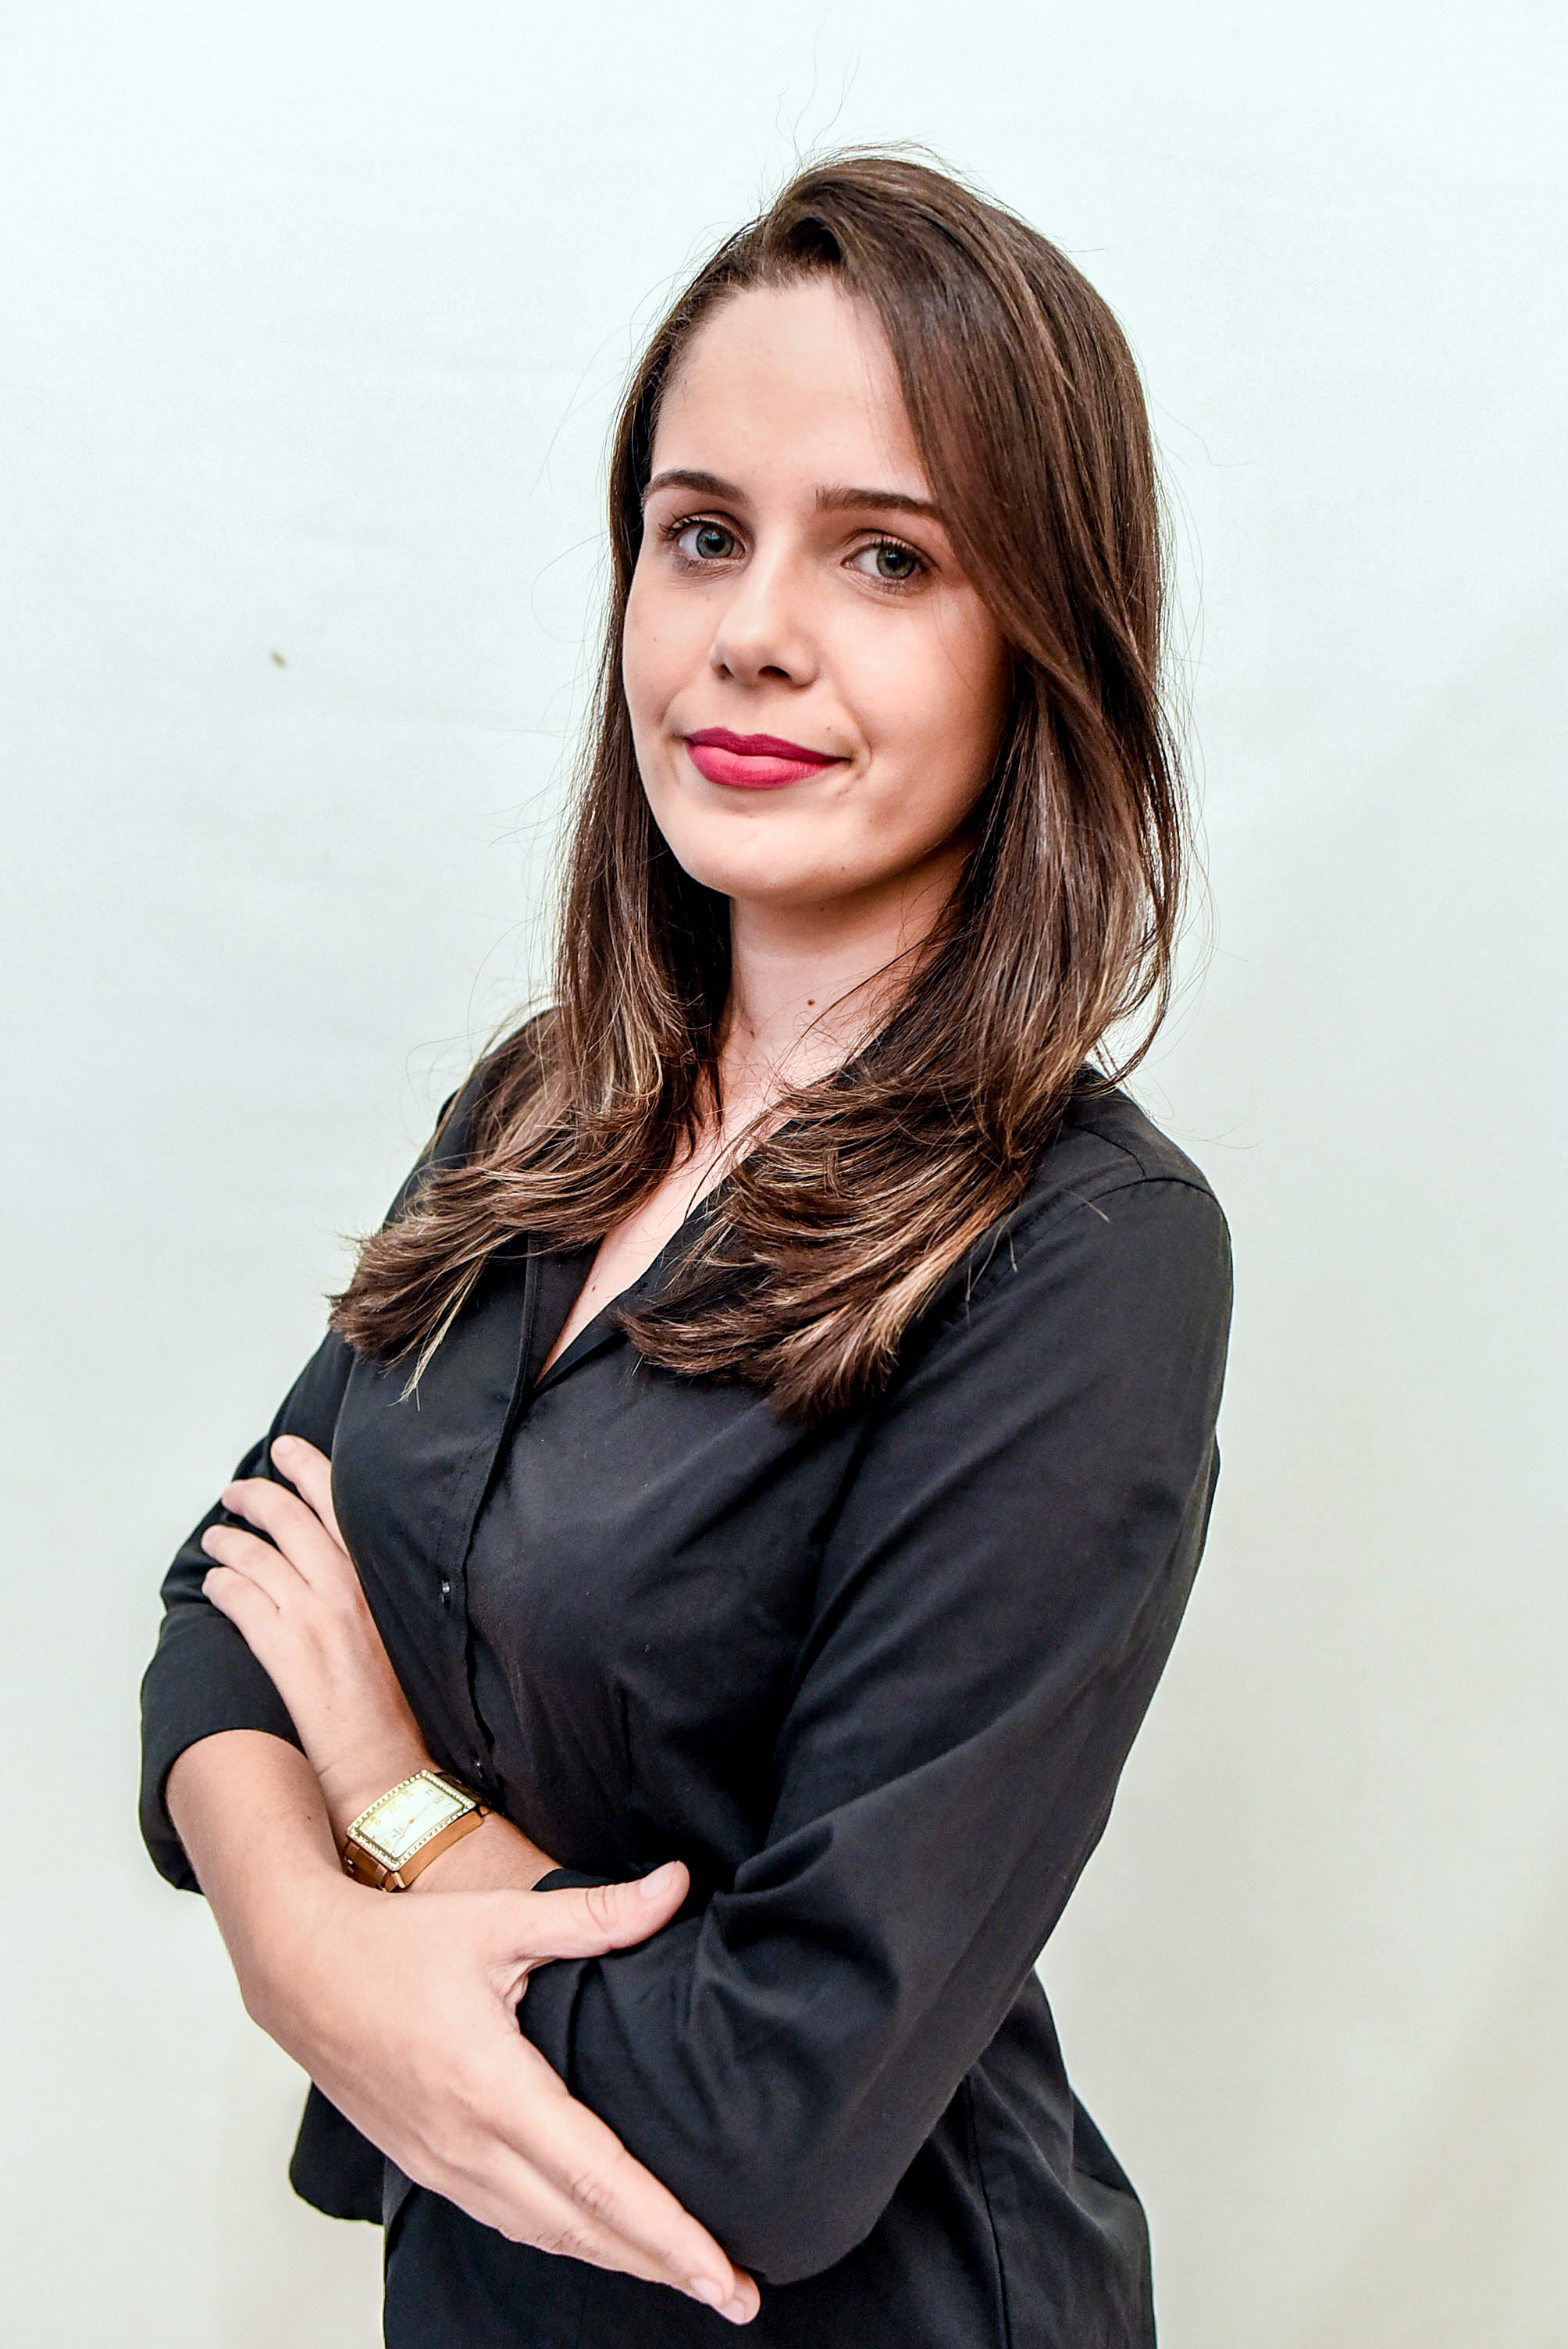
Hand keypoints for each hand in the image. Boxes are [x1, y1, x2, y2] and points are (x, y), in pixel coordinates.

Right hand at [168, 1732, 758, 2323]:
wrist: (299, 1970)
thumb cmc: (395, 1945)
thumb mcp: (501, 1921)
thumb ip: (596, 1915)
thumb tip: (675, 1884)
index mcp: (494, 2089)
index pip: (600, 2182)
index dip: (669, 2234)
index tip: (724, 2273)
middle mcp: (470, 2145)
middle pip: (584, 2230)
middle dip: (666, 2267)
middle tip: (738, 2297)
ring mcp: (445, 2166)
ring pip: (548, 2237)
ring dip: (621, 2262)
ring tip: (687, 2277)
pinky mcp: (429, 2168)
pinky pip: (511, 2223)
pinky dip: (568, 2242)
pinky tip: (603, 2243)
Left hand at [200, 1435, 437, 1835]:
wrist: (388, 1768)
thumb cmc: (399, 1712)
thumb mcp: (401, 1634)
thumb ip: (372, 1594)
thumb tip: (339, 1568)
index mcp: (381, 1583)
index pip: (341, 1506)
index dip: (310, 1469)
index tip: (286, 1448)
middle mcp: (350, 1591)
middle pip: (291, 1519)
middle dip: (257, 1495)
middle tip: (236, 1490)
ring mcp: (316, 1618)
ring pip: (258, 1556)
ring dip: (229, 1541)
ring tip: (215, 1539)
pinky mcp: (287, 1650)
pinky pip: (241, 1599)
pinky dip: (222, 1586)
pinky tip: (214, 1586)